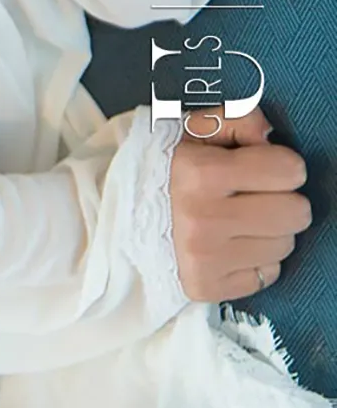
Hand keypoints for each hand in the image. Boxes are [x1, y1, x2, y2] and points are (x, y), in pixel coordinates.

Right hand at [169, 102, 311, 304]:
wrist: (112, 214)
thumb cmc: (160, 167)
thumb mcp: (191, 129)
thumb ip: (238, 120)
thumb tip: (271, 138)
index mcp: (201, 174)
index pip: (290, 170)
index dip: (281, 164)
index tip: (263, 167)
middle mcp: (204, 221)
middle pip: (296, 213)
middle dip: (283, 199)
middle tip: (256, 196)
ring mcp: (205, 260)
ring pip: (285, 245)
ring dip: (271, 231)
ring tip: (240, 220)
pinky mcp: (206, 288)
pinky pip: (268, 275)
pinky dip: (257, 260)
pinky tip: (232, 246)